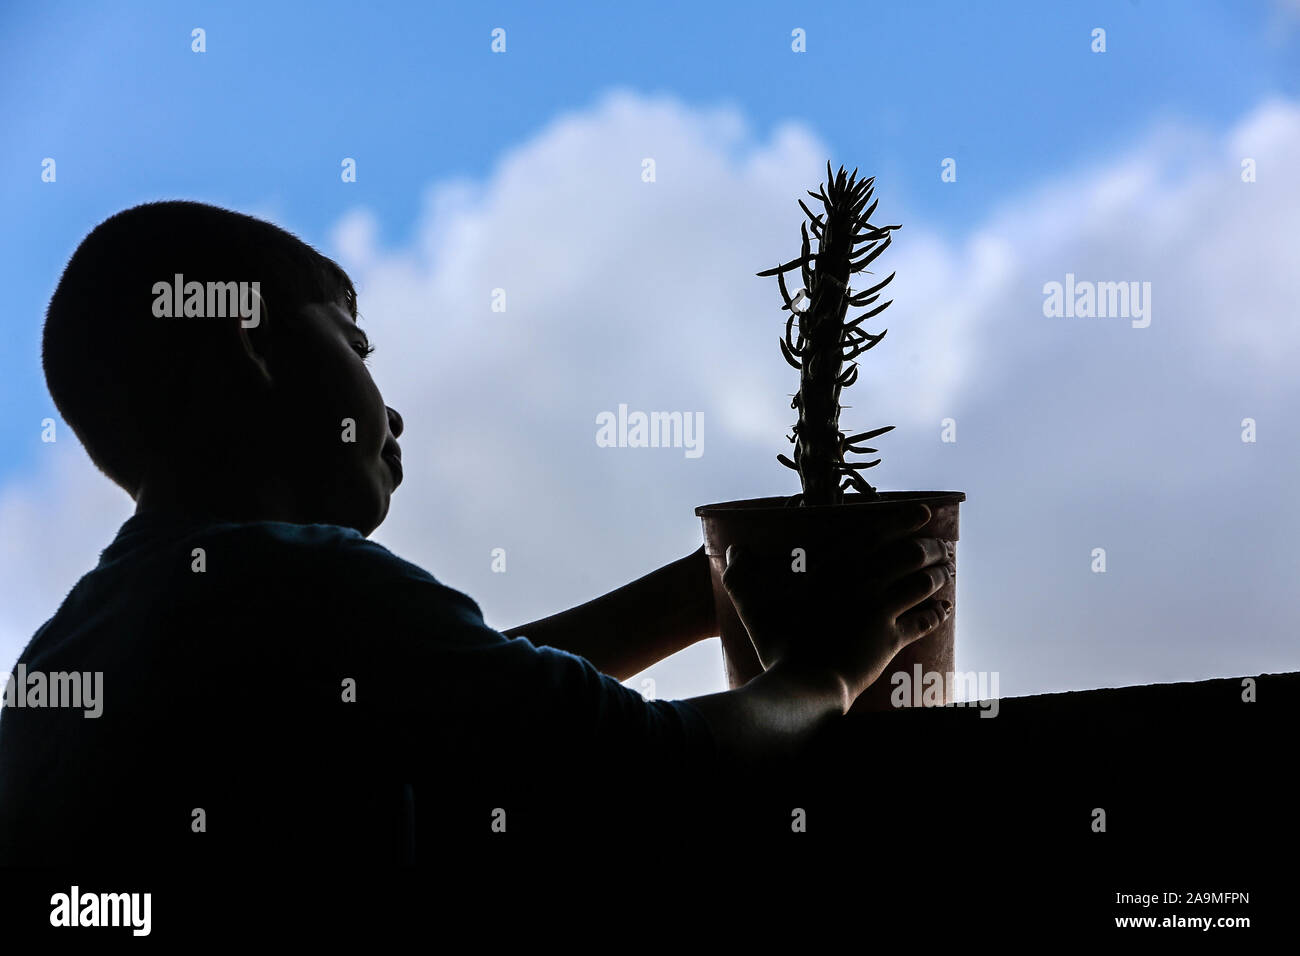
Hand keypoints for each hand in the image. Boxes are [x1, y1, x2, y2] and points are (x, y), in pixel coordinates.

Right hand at [720, 504, 954, 702]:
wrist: (802, 683)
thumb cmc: (776, 643)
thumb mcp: (752, 604)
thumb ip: (741, 574)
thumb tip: (734, 550)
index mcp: (834, 567)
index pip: (878, 532)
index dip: (905, 519)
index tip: (925, 513)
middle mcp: (863, 582)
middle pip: (909, 555)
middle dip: (929, 547)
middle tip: (938, 546)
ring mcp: (880, 610)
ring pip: (921, 582)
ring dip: (938, 575)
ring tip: (945, 572)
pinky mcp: (891, 639)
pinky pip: (923, 620)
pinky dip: (937, 612)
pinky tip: (945, 608)